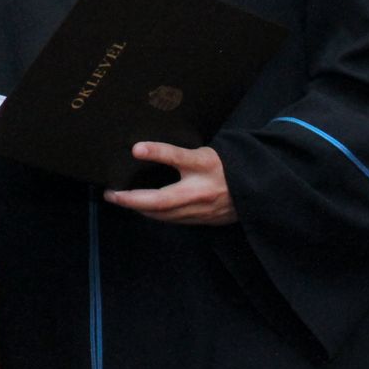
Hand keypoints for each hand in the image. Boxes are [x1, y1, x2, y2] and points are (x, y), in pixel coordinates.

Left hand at [103, 142, 235, 224]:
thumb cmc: (225, 167)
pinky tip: (145, 208)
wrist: (256, 191)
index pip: (178, 157)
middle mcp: (201, 191)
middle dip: (132, 199)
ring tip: (122, 201)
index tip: (136, 148)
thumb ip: (176, 153)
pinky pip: (174, 220)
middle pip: (162, 200)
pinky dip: (157, 215)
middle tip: (111, 194)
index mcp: (204, 166)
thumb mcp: (203, 153)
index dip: (157, 151)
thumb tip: (142, 149)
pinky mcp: (203, 221)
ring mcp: (202, 210)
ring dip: (141, 209)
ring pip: (165, 214)